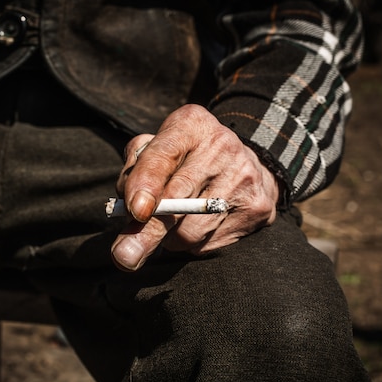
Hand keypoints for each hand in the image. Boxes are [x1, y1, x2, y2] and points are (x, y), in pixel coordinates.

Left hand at [111, 104, 279, 270]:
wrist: (245, 164)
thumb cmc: (185, 159)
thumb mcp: (157, 148)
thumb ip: (135, 171)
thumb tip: (130, 212)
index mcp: (191, 125)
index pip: (163, 155)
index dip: (146, 184)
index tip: (137, 211)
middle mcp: (222, 148)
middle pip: (178, 199)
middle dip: (147, 231)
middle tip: (125, 256)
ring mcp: (243, 179)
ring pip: (190, 230)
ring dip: (168, 238)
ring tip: (169, 224)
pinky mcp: (256, 209)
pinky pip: (209, 243)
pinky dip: (190, 243)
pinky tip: (194, 226)